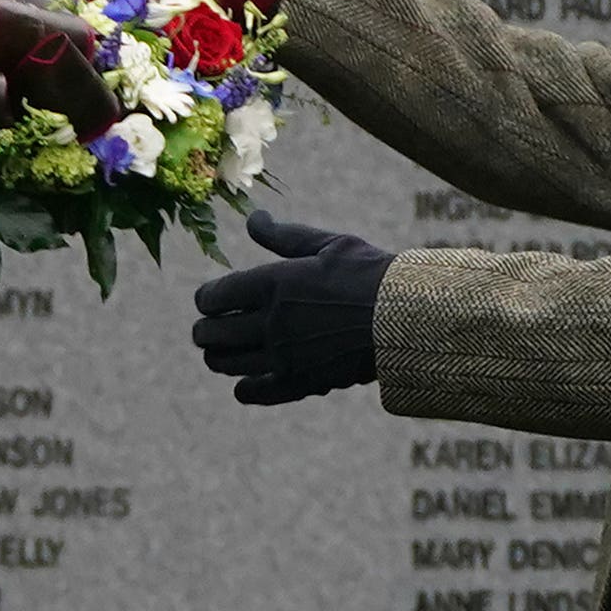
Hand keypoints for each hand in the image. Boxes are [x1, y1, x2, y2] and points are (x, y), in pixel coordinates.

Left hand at [190, 211, 390, 404]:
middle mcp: (270, 322)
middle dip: (204, 329)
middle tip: (209, 327)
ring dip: (218, 357)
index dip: (205, 299)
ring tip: (222, 351)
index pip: (212, 298)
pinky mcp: (300, 382)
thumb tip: (253, 218)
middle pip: (211, 334)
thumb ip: (283, 236)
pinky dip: (245, 389)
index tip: (210, 299)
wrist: (405, 318)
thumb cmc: (369, 273)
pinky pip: (256, 392)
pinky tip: (245, 384)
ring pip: (225, 364)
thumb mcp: (327, 244)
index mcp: (272, 284)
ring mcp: (283, 356)